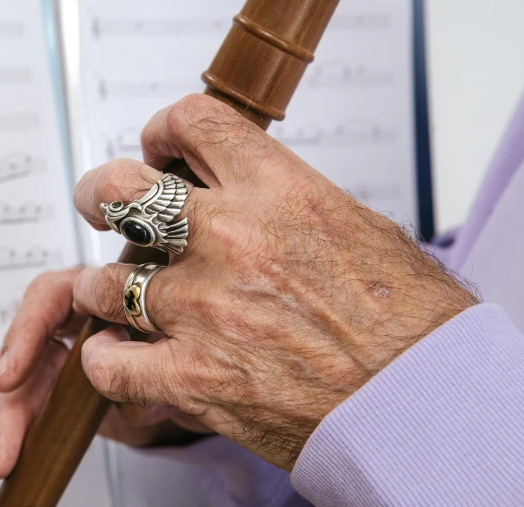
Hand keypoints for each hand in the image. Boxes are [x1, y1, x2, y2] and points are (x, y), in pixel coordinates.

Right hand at [0, 269, 207, 479]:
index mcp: (95, 297)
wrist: (190, 388)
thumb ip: (136, 354)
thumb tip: (101, 359)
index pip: (49, 298)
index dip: (24, 335)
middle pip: (19, 352)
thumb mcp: (167, 354)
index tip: (9, 379)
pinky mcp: (37, 392)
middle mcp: (64, 325)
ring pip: (4, 384)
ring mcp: (47, 360)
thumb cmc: (180, 355)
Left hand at [71, 94, 478, 470]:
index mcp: (279, 193)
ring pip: (105, 282)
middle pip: (121, 191)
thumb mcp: (358, 229)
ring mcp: (206, 309)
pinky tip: (115, 357)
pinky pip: (111, 363)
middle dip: (98, 193)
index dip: (163, 129)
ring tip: (112, 296)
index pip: (194, 122)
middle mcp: (232, 241)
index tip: (159, 148)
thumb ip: (291, 205)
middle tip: (97, 205)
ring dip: (102, 288)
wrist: (425, 401)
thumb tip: (254, 197)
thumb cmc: (409, 321)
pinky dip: (103, 361)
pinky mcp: (195, 376)